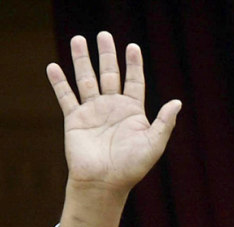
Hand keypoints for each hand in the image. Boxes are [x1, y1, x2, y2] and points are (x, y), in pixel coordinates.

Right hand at [48, 31, 180, 194]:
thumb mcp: (154, 145)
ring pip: (86, 79)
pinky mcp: (75, 120)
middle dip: (107, 54)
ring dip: (82, 60)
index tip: (133, 47)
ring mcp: (93, 112)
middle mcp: (112, 108)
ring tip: (78, 39)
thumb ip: (165, 123)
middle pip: (110, 74)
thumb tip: (177, 102)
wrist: (104, 183)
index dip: (134, 65)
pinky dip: (59, 82)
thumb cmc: (131, 168)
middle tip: (104, 35)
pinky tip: (53, 67)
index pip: (134, 82)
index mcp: (132, 112)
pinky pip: (66, 97)